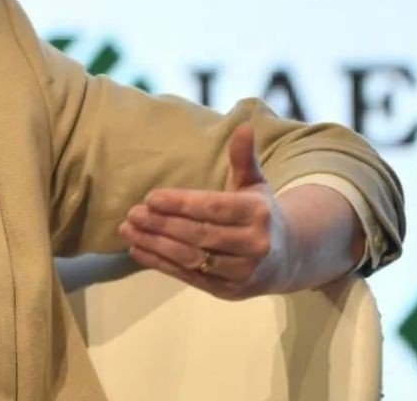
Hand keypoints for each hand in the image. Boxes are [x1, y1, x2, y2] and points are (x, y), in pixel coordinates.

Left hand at [117, 123, 295, 299]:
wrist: (288, 259)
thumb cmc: (261, 214)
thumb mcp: (256, 184)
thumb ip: (243, 158)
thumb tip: (242, 125)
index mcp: (258, 213)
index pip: (214, 208)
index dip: (181, 203)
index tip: (151, 197)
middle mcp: (254, 245)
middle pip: (200, 234)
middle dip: (162, 224)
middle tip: (133, 213)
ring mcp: (242, 272)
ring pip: (192, 258)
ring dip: (155, 245)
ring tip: (128, 230)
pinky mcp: (228, 292)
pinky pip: (189, 277)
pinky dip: (160, 264)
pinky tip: (137, 250)